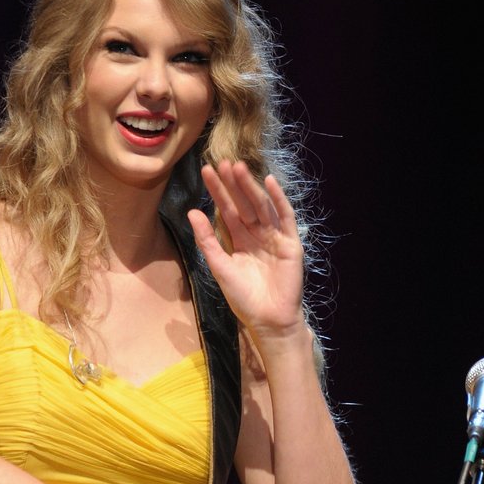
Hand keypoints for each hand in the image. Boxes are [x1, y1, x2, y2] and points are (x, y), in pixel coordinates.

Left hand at [187, 160, 306, 342]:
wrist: (268, 320)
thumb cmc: (244, 299)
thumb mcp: (220, 268)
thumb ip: (207, 241)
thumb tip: (192, 212)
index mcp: (240, 241)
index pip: (227, 211)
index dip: (218, 192)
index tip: (207, 172)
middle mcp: (257, 236)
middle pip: (244, 204)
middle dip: (233, 185)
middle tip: (222, 162)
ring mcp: (275, 237)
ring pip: (261, 207)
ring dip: (251, 187)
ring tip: (238, 168)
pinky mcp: (291, 243)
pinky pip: (285, 217)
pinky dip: (279, 200)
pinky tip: (269, 182)